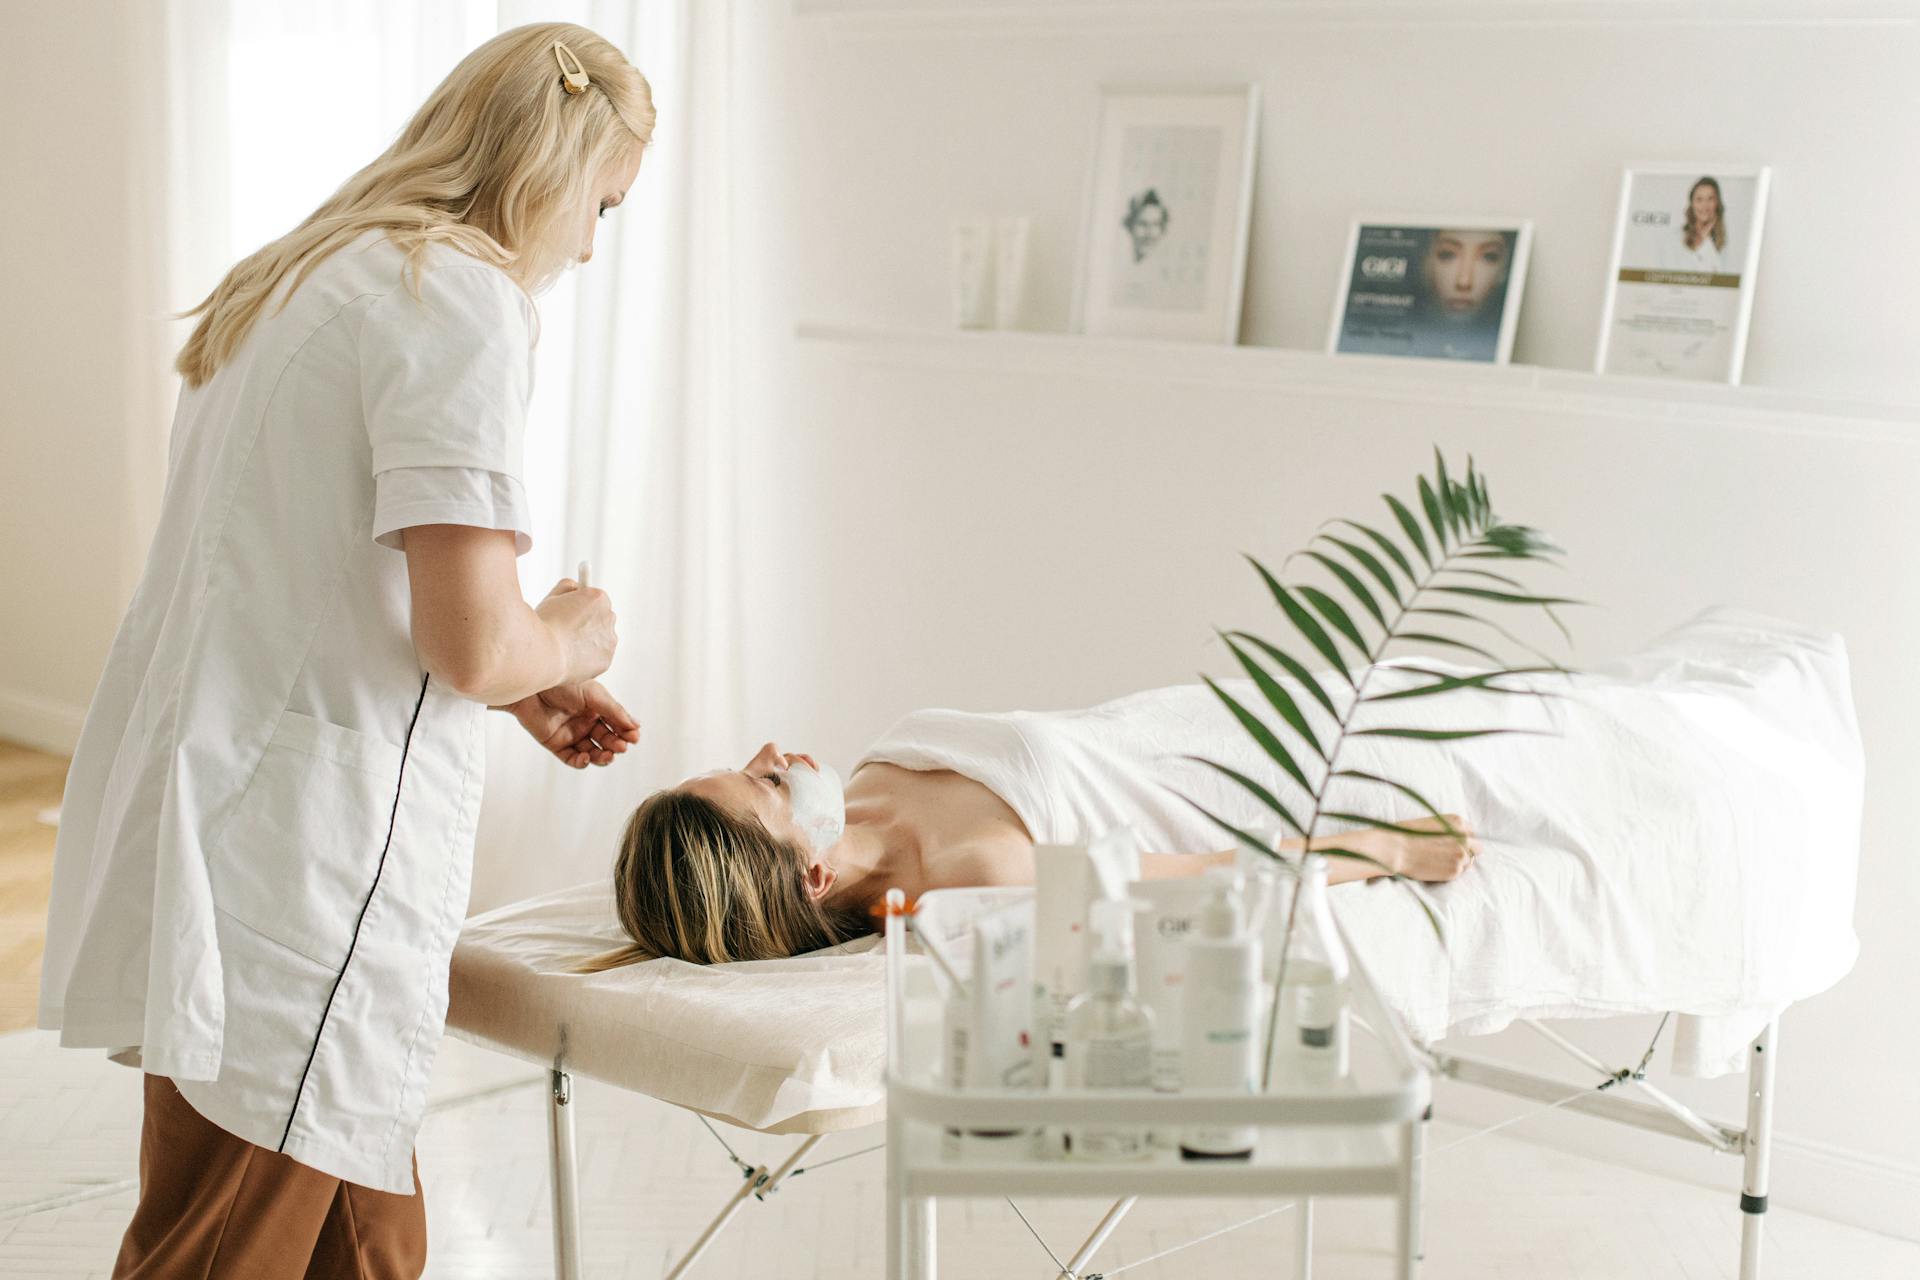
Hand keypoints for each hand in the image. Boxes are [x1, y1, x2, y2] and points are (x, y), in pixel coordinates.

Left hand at [499, 680, 640, 768]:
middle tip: (622, 746)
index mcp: (597, 708)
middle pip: (606, 740)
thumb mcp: (594, 695)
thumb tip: (636, 726)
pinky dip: (582, 762)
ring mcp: (571, 734)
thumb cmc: (563, 683)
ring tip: (609, 756)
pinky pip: (572, 758)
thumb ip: (614, 711)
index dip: (626, 732)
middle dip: (616, 744)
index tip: (634, 737)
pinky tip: (587, 757)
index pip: (616, 724)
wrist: (532, 687)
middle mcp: (585, 722)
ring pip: (592, 752)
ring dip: (602, 757)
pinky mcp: (556, 744)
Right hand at [535, 576, 616, 685]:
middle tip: (568, 629)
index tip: (577, 609)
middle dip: (588, 623)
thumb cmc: (545, 624)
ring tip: (565, 645)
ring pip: (600, 639)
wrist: (545, 653)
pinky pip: (597, 658)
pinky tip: (570, 658)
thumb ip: (567, 587)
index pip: (596, 599)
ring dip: (588, 641)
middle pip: (601, 618)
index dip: (582, 605)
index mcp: (599, 598)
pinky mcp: (606, 661)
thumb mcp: (553, 597)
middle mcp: (609, 617)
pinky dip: (587, 659)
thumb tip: (575, 587)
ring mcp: (609, 640)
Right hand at [1362, 814, 1479, 882]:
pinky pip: (1459, 873)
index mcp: (1458, 822)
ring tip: (1439, 861)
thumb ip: (1450, 829)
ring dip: (1459, 863)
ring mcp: (1461, 855)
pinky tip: (1436, 867)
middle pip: (1477, 847)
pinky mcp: (1455, 871)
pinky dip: (1450, 871)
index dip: (1462, 839)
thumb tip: (1461, 839)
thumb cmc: (1407, 834)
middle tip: (1449, 855)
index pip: (1471, 832)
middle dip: (1467, 851)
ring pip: (1469, 862)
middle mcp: (1464, 838)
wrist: (1394, 849)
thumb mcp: (1433, 823)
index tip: (1451, 843)